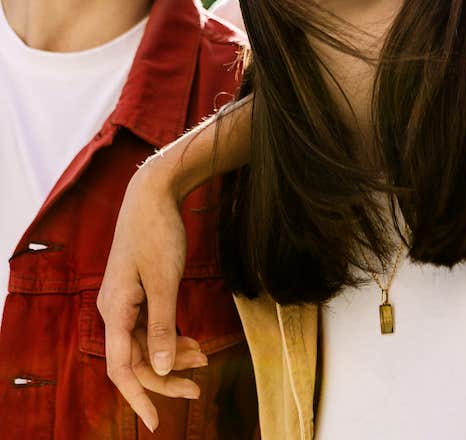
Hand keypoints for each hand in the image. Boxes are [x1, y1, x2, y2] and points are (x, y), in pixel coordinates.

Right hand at [98, 159, 189, 432]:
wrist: (153, 195)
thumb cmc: (157, 234)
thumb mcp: (165, 281)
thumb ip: (163, 326)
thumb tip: (164, 368)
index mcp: (115, 311)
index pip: (122, 369)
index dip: (139, 397)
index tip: (155, 422)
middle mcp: (114, 311)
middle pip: (136, 359)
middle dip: (166, 377)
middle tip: (197, 388)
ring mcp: (125, 301)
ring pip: (146, 343)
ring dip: (173, 355)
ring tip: (204, 360)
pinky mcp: (138, 291)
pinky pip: (152, 325)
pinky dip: (171, 335)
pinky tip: (193, 341)